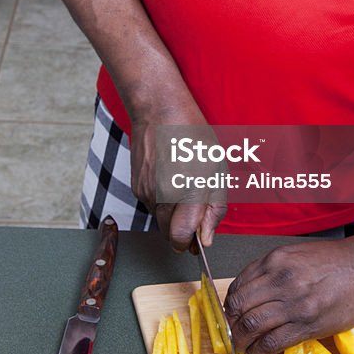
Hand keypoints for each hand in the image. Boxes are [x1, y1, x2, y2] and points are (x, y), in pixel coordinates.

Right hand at [129, 94, 226, 251]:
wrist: (158, 110)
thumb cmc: (192, 134)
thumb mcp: (217, 167)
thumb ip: (214, 207)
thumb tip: (206, 238)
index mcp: (188, 188)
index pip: (182, 236)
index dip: (191, 243)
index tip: (199, 240)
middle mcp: (162, 194)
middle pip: (169, 234)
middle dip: (183, 230)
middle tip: (196, 210)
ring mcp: (146, 191)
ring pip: (160, 221)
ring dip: (173, 215)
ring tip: (183, 186)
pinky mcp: (136, 187)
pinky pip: (151, 207)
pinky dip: (162, 203)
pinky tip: (170, 179)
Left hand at [224, 238, 353, 353]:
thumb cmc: (337, 261)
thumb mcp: (298, 254)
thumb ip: (273, 270)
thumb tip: (252, 292)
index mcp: (276, 260)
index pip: (239, 285)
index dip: (229, 304)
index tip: (230, 314)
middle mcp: (280, 279)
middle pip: (239, 307)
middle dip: (230, 325)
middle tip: (230, 335)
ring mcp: (294, 303)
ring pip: (251, 325)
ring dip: (241, 341)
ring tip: (241, 348)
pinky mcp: (308, 324)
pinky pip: (273, 342)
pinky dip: (259, 352)